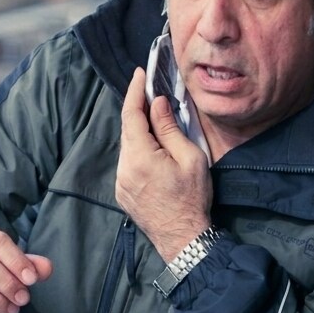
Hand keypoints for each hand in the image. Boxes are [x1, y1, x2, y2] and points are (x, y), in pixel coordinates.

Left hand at [115, 67, 212, 260]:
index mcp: (140, 157)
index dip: (134, 92)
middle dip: (137, 108)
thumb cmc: (193, 198)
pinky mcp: (122, 191)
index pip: (131, 115)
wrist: (183, 238)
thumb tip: (157, 104)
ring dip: (138, 130)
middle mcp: (123, 168)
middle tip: (151, 91)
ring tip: (155, 118)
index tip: (139, 74)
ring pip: (127, 146)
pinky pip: (127, 161)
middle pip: (127, 129)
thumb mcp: (189, 158)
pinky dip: (137, 148)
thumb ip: (169, 129)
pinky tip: (152, 147)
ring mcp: (120, 181)